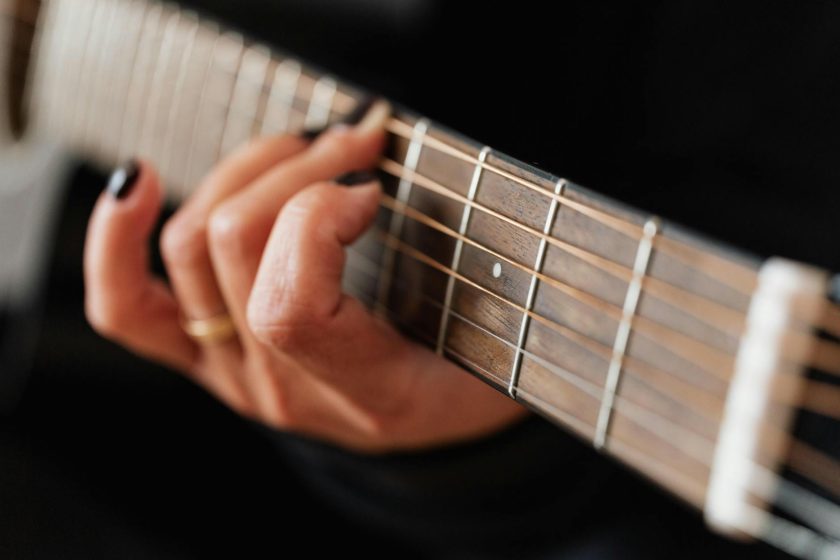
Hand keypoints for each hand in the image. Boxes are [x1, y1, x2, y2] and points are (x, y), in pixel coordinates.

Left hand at [84, 99, 527, 452]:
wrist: (439, 422)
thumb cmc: (477, 373)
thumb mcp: (500, 330)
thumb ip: (466, 266)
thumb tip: (388, 164)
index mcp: (366, 394)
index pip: (289, 307)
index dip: (320, 219)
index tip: (374, 185)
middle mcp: (285, 390)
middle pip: (235, 249)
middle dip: (296, 167)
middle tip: (356, 141)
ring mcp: (235, 374)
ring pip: (192, 245)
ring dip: (246, 170)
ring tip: (305, 149)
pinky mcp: (206, 354)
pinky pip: (127, 308)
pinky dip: (116, 242)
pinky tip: (140, 185)